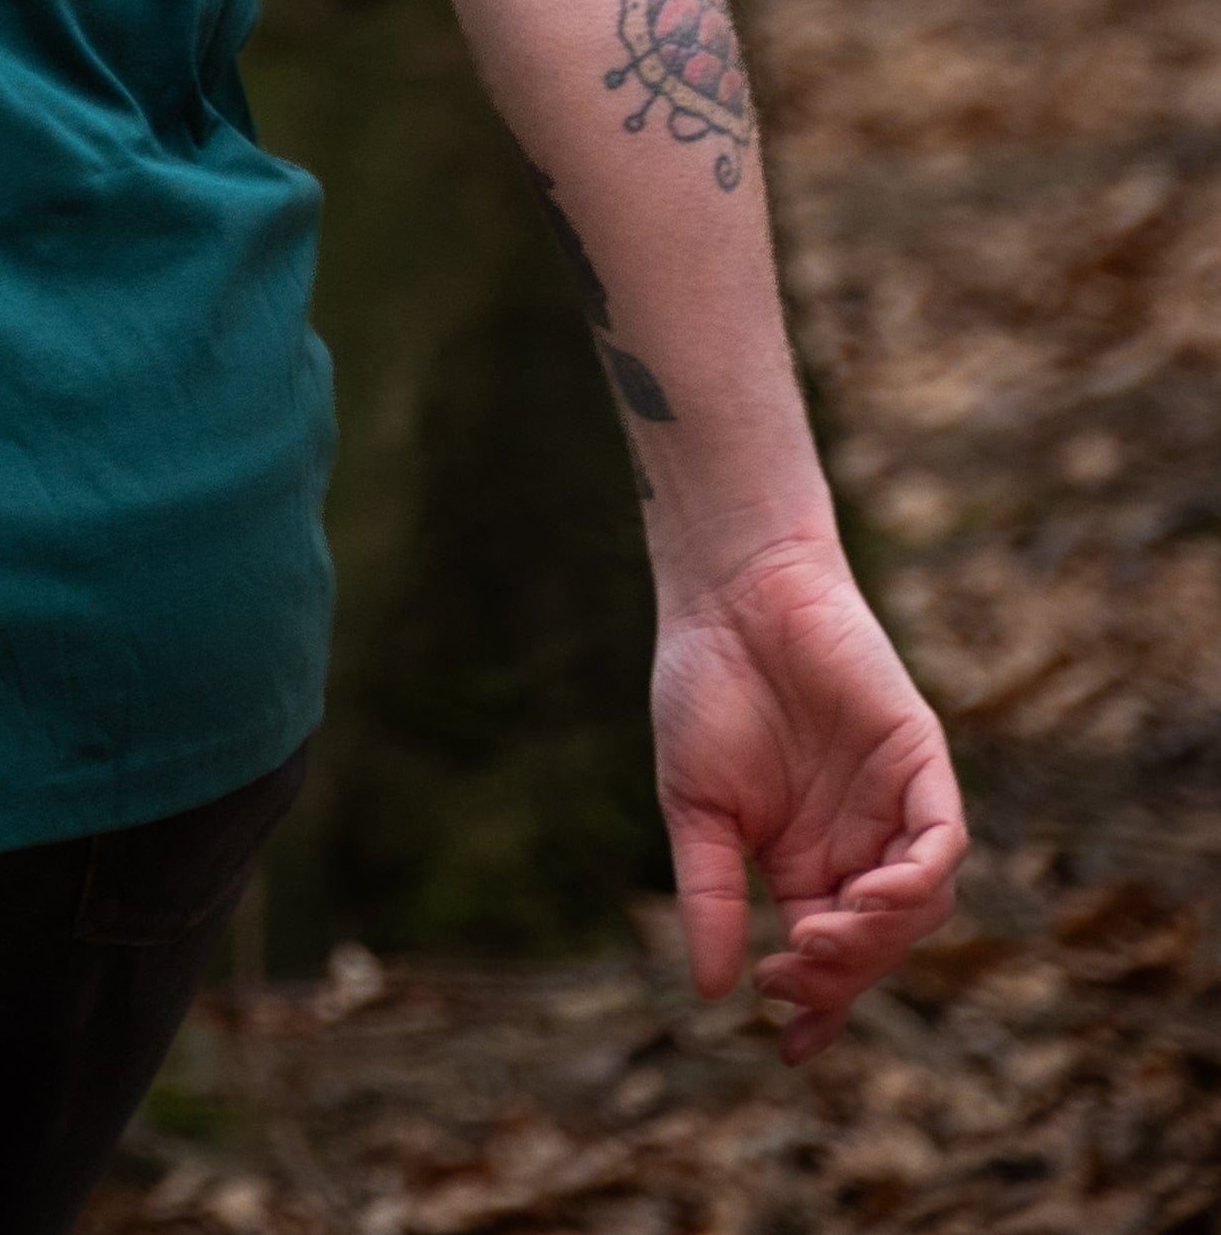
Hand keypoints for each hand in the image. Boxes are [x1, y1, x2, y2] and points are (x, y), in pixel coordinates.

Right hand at [652, 530, 964, 1062]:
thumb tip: (709, 991)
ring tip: (822, 939)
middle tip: (790, 974)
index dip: (820, 1008)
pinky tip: (872, 897)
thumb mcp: (695, 806)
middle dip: (840, 975)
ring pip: (921, 905)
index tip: (789, 1048)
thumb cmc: (704, 687)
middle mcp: (858, 841)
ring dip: (879, 939)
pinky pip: (943, 843)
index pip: (829, 956)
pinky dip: (919, 883)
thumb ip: (709, 892)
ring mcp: (894, 802)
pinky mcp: (920, 760)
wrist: (730, 591)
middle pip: (878, 942)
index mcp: (804, 860)